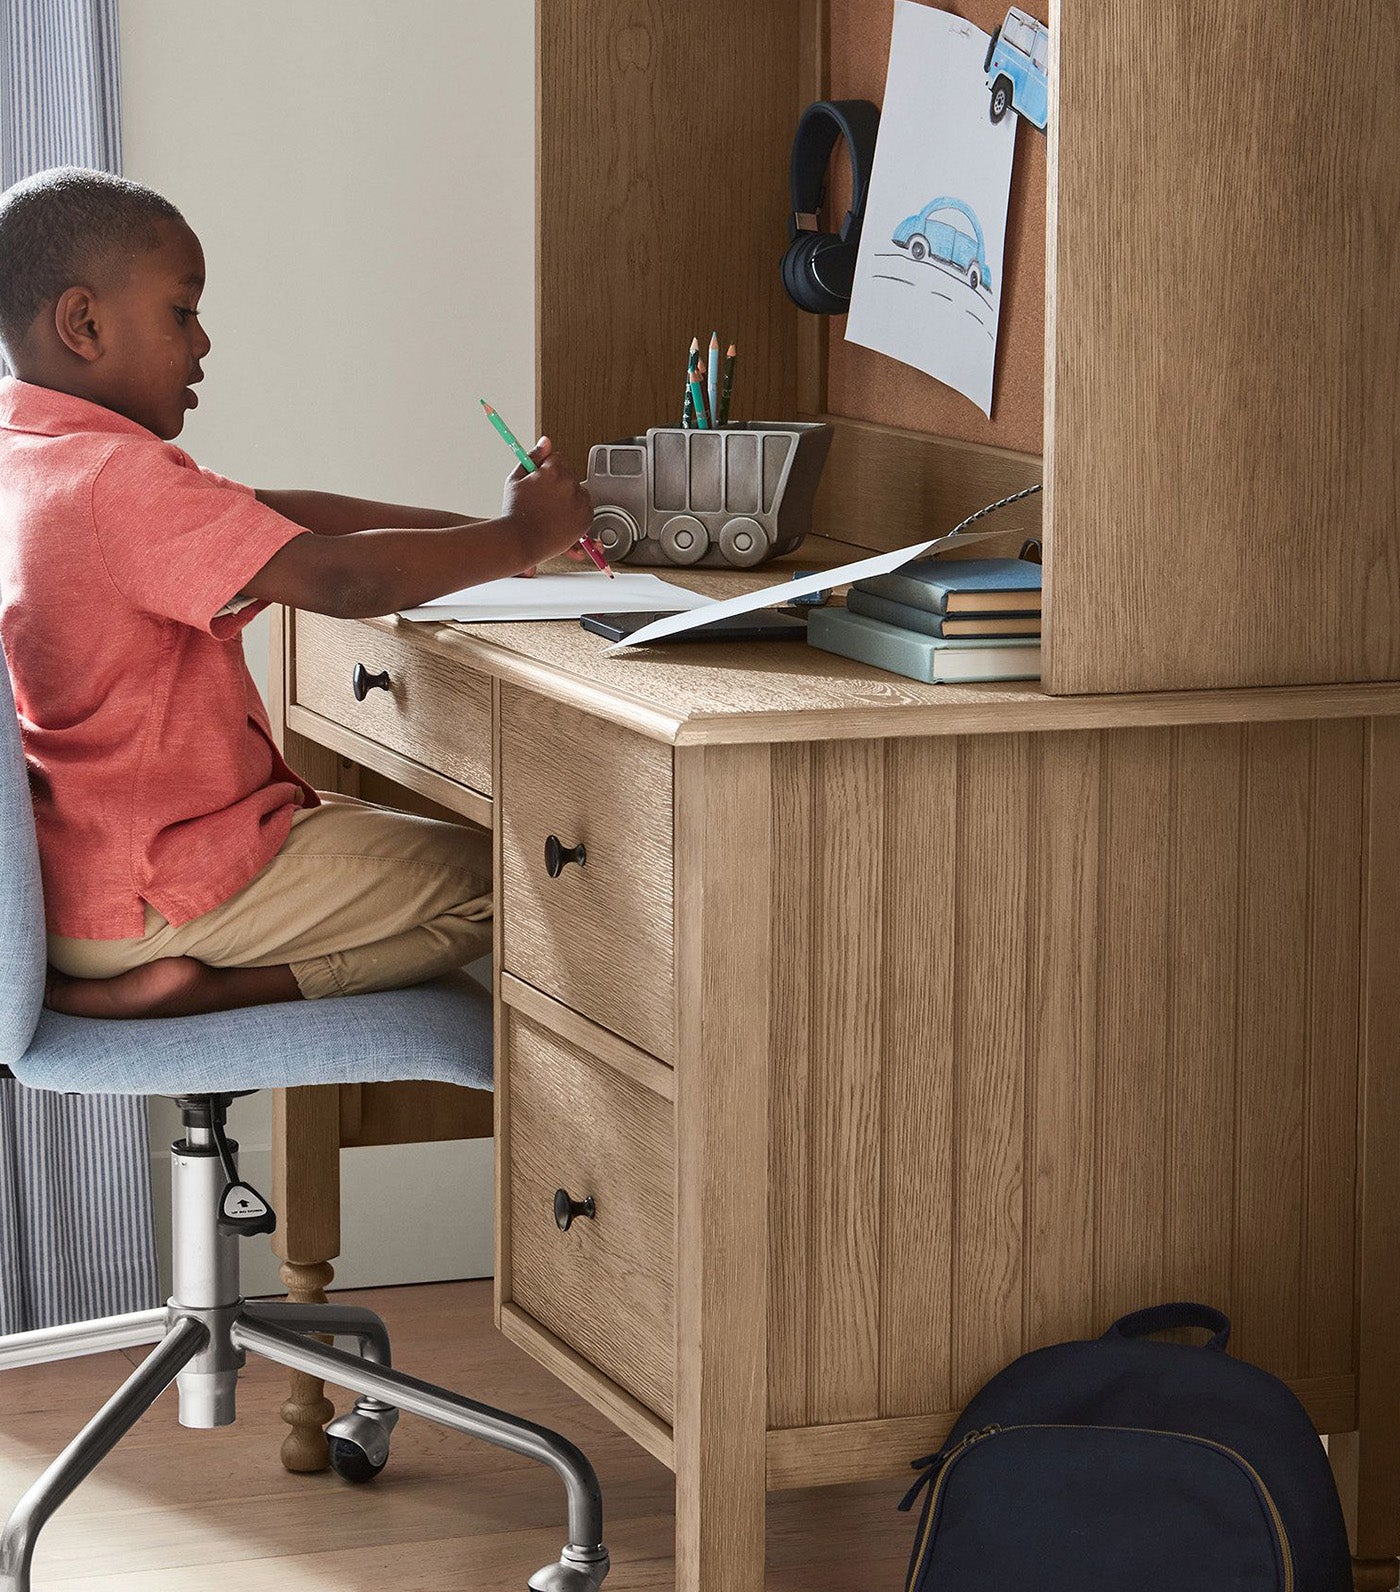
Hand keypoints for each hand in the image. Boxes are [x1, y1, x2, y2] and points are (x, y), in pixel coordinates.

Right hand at [501, 436, 592, 564]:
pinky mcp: (586, 518)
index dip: (547, 471)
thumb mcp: (516, 479)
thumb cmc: (516, 512)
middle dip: (559, 483)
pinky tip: (559, 519)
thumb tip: (546, 441)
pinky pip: (585, 508)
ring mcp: (580, 501)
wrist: (522, 541)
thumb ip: (533, 457)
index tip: (540, 483)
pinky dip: (576, 513)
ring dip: (568, 497)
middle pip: (569, 474)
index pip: (557, 459)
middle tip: (543, 500)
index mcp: (553, 470)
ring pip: (578, 491)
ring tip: (550, 511)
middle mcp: (570, 483)